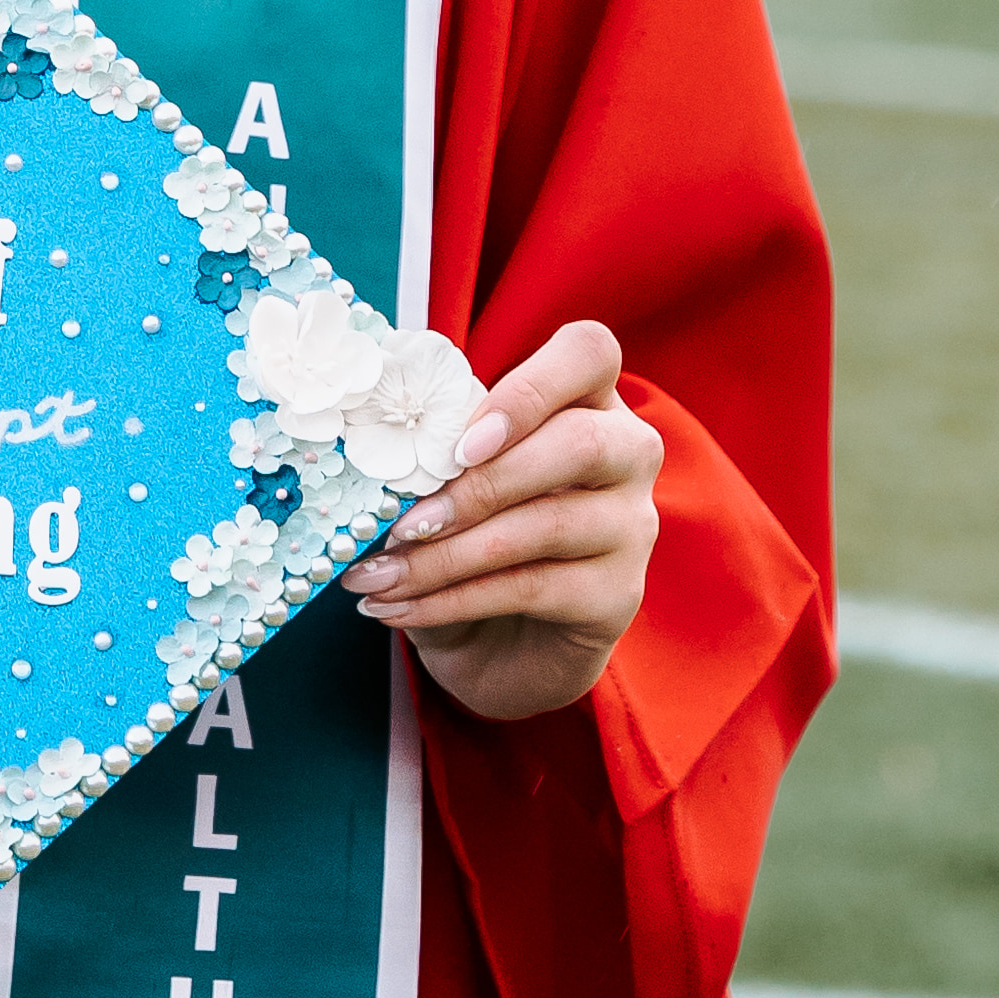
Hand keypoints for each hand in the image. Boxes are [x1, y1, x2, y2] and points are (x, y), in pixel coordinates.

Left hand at [346, 319, 658, 724]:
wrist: (502, 644)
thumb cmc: (473, 539)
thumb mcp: (451, 482)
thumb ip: (436, 447)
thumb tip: (367, 441)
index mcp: (588, 400)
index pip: (589, 353)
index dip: (529, 388)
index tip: (461, 442)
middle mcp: (628, 454)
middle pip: (581, 442)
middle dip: (479, 484)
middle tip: (401, 522)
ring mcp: (632, 527)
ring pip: (546, 525)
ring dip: (445, 554)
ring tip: (376, 574)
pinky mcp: (617, 595)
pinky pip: (531, 589)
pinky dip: (451, 599)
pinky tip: (397, 608)